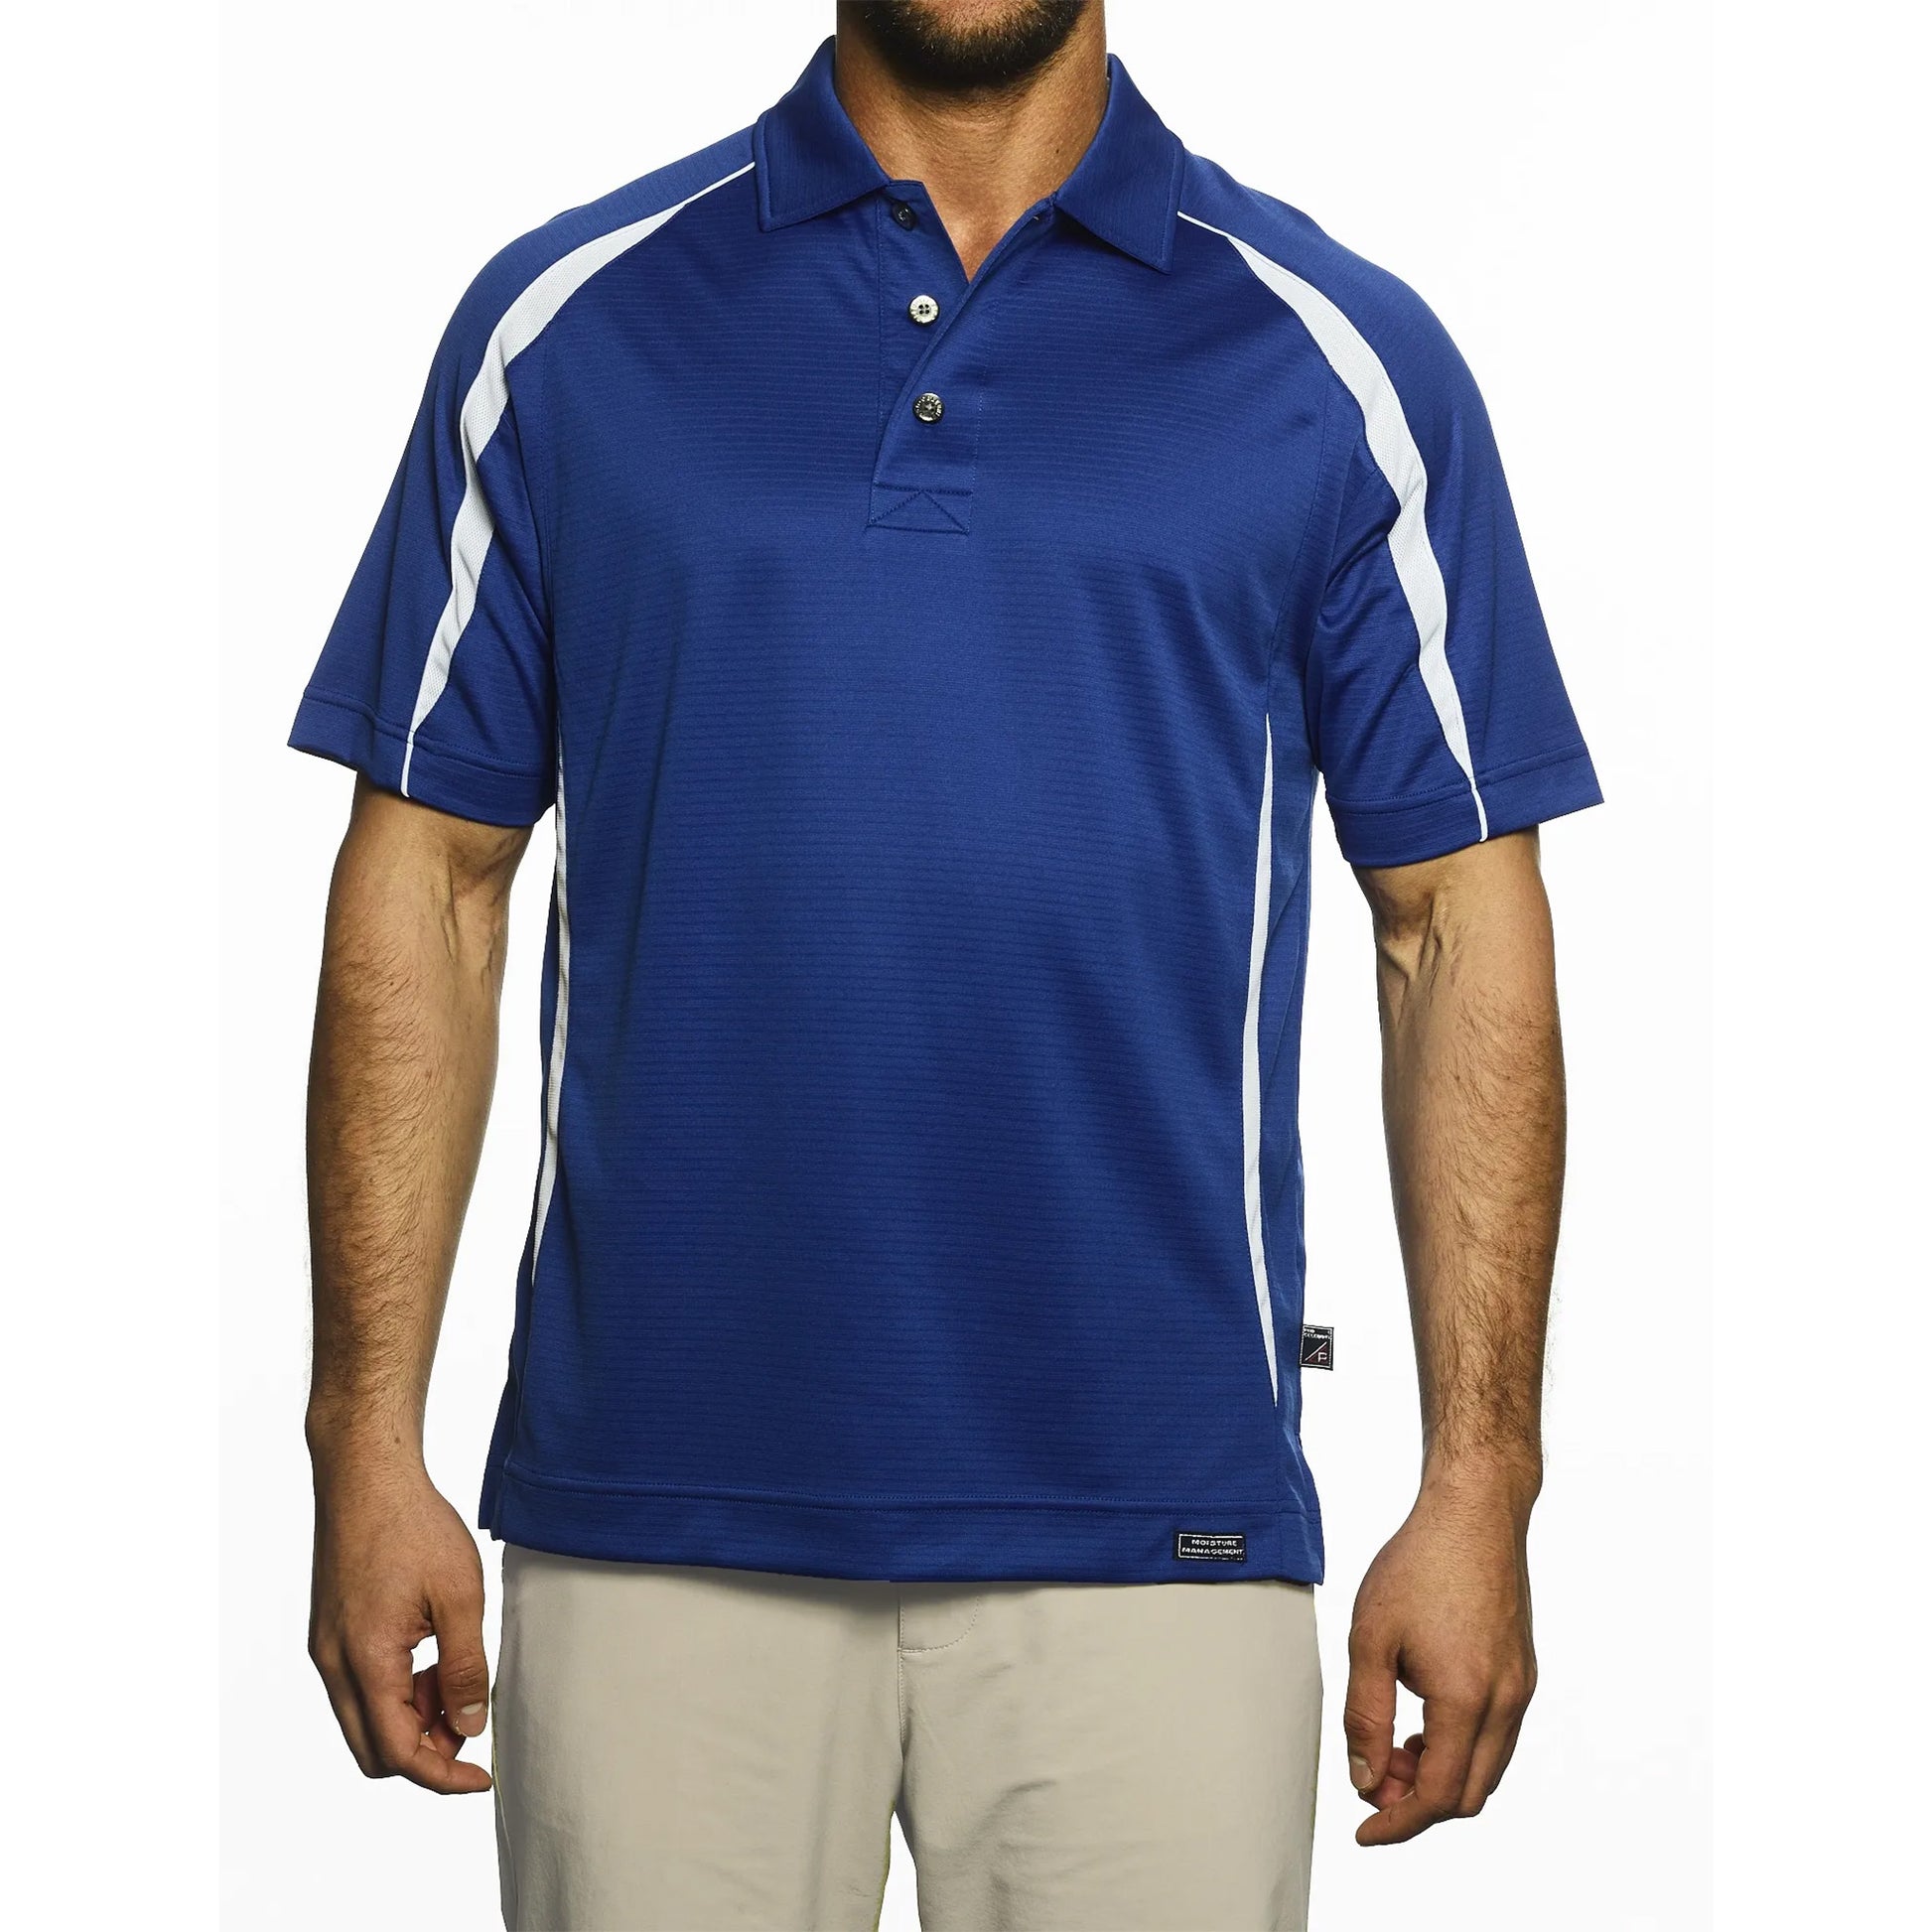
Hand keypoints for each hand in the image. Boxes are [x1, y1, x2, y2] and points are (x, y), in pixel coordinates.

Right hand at [308, 1450, 492, 1793]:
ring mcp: (326, 1649)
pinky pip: (358, 1687)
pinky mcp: (329, 1633)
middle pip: (374, 1749)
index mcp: (365, 1660)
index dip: (443, 1775)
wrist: (365, 1477)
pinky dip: (396, 1691)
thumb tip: (470, 1726)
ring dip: (411, 1717)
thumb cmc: (413, 1526)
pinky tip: (430, 1655)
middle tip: (471, 1718)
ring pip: (365, 1720)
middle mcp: (334, 1664)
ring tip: (455, 1676)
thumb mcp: (459, 1597)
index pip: (399, 1752)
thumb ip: (465, 1668)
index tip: (483, 1778)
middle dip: (426, 1750)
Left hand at [1342, 1472, 1536, 1844]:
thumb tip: (1365, 1778)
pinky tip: (1424, 1720)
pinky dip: (1461, 1748)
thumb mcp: (1370, 1638)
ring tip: (1393, 1746)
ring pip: (1486, 1768)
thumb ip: (1365, 1715)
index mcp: (1466, 1700)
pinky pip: (1497, 1737)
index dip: (1396, 1823)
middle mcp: (1505, 1702)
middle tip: (1372, 1779)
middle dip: (1417, 1803)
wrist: (1474, 1514)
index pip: (1436, 1796)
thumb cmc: (1419, 1564)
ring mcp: (1521, 1688)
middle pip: (1468, 1795)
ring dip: (1440, 1776)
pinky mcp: (1523, 1671)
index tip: (1365, 1833)